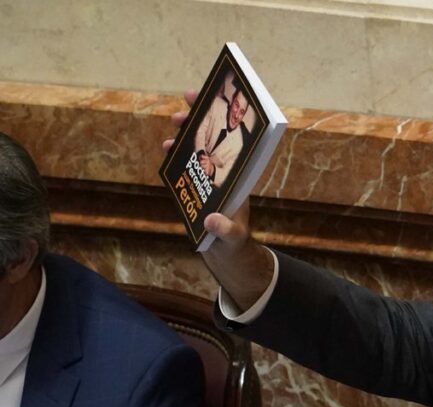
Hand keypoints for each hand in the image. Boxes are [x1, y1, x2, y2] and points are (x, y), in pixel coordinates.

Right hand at [163, 90, 273, 309]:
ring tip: (171, 133)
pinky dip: (176, 155)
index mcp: (238, 178)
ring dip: (184, 137)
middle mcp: (224, 172)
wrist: (223, 251)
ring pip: (196, 148)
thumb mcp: (232, 237)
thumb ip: (225, 230)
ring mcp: (208, 176)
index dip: (226, 123)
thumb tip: (210, 220)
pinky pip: (184, 164)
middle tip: (183, 109)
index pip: (235, 144)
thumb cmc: (234, 241)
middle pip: (213, 139)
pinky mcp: (194, 184)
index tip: (216, 103)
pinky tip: (167, 149)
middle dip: (199, 120)